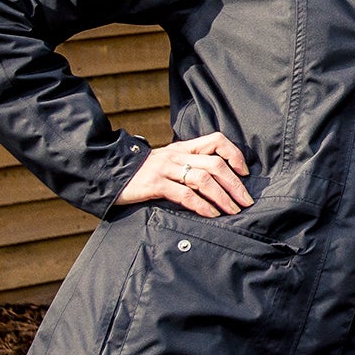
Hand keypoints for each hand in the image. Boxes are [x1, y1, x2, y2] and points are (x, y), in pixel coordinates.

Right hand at [114, 132, 253, 216]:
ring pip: (203, 179)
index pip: (216, 140)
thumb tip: (218, 181)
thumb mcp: (167, 162)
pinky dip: (201, 205)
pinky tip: (211, 214)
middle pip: (215, 164)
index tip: (244, 172)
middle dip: (235, 184)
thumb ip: (188, 165)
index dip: (234, 154)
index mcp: (182, 148)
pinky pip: (184, 194)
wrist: (108, 173)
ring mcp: (165, 169)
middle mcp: (176, 155)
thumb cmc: (142, 172)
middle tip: (246, 200)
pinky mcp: (155, 185)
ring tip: (233, 210)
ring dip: (222, 196)